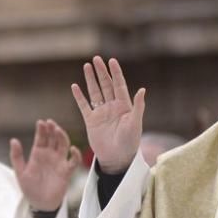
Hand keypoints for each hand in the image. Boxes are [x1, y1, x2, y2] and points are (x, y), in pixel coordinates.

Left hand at [10, 119, 81, 211]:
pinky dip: (76, 155)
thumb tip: (13, 140)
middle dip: (53, 129)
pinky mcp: (67, 171)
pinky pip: (74, 161)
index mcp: (38, 153)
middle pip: (53, 138)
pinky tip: (73, 149)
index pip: (41, 138)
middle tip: (51, 123)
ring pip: (64, 145)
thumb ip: (17, 157)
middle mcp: (50, 155)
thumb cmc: (29, 188)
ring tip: (58, 130)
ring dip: (62, 136)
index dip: (42, 130)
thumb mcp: (20, 173)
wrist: (40, 204)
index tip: (41, 122)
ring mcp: (59, 162)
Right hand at [70, 56, 144, 173]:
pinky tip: (75, 86)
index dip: (116, 73)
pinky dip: (79, 96)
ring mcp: (101, 113)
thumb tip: (142, 89)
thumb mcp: (135, 123)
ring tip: (86, 66)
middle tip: (96, 59)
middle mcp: (112, 107)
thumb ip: (138, 106)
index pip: (119, 85)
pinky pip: (84, 106)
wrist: (117, 158)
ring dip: (91, 80)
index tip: (112, 60)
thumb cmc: (130, 142)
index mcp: (124, 106)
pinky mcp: (91, 121)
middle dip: (101, 72)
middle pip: (105, 85)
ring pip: (95, 92)